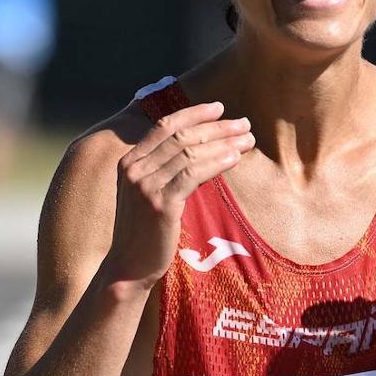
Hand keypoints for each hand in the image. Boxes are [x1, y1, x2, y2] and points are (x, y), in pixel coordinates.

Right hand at [106, 102, 254, 289]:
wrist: (128, 267)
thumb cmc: (144, 231)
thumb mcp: (147, 193)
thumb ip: (164, 169)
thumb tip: (201, 147)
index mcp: (129, 161)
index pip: (164, 126)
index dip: (193, 113)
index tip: (220, 108)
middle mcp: (134, 169)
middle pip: (181, 136)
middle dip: (217, 127)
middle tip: (244, 123)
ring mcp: (145, 186)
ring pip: (190, 152)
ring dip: (223, 142)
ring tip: (247, 140)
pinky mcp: (160, 205)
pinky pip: (193, 174)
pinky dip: (216, 162)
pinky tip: (234, 158)